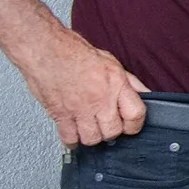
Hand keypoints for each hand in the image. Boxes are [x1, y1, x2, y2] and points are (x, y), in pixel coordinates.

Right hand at [16, 26, 147, 146]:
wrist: (44, 48)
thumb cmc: (72, 50)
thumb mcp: (110, 61)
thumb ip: (130, 81)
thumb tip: (145, 94)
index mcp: (115, 84)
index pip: (136, 115)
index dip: (134, 124)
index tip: (129, 125)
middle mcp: (98, 98)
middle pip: (113, 132)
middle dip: (111, 131)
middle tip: (106, 124)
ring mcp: (78, 108)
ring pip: (92, 139)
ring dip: (92, 136)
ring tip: (90, 127)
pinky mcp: (59, 114)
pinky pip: (69, 138)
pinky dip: (72, 140)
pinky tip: (74, 133)